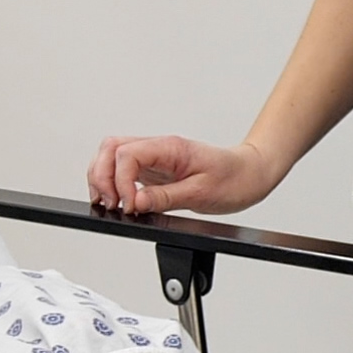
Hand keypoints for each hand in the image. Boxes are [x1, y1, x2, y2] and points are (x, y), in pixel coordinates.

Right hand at [86, 133, 280, 216]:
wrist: (250, 174)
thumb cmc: (234, 178)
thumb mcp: (201, 194)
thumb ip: (164, 198)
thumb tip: (135, 202)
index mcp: (170, 147)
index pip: (127, 155)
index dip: (120, 182)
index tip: (128, 205)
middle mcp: (158, 148)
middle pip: (110, 148)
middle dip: (101, 176)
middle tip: (111, 204)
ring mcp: (155, 157)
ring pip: (112, 156)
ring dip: (103, 178)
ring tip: (110, 203)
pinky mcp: (155, 169)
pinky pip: (124, 169)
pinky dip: (115, 183)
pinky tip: (120, 200)